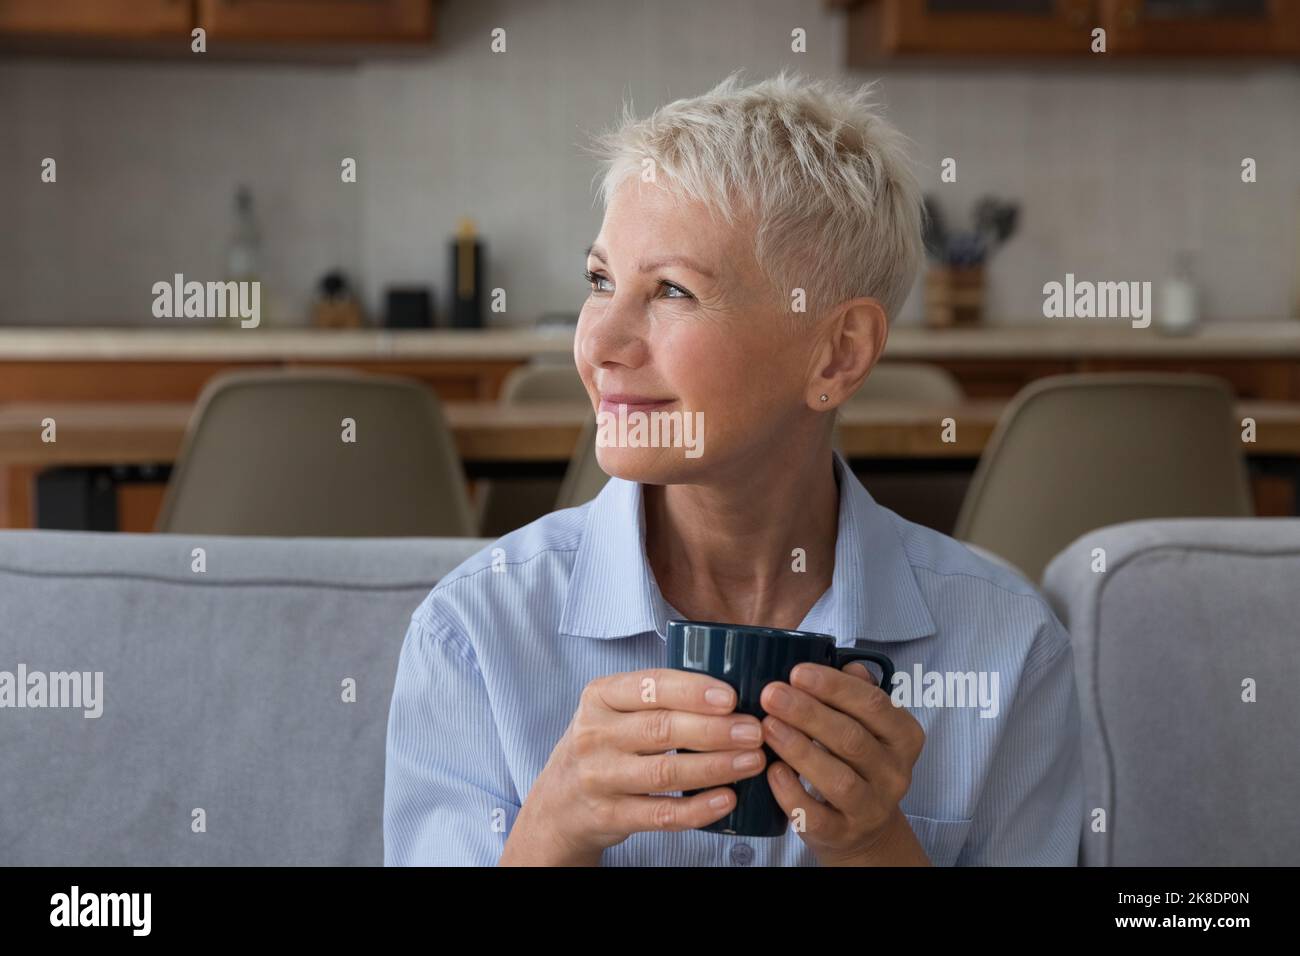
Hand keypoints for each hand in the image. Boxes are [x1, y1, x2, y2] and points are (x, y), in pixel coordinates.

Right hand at [500, 668, 765, 864]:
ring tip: (753, 761)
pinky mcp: (609, 816)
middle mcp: (594, 735)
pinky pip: (660, 814)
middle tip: (755, 731)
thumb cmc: (604, 743)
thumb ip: (657, 697)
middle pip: (662, 729)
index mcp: (600, 696)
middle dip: (715, 730)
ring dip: (715, 766)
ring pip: (664, 772)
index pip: (650, 686)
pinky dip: (698, 808)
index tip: (732, 697)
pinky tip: (728, 799)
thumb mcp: (613, 710)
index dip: (693, 691)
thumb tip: (733, 684)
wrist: (558, 803)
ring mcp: (600, 778)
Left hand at [760, 661, 929, 865]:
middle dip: (808, 713)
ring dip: (799, 749)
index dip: (833, 686)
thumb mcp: (865, 724)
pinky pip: (818, 816)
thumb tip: (845, 662)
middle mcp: (895, 773)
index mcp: (903, 736)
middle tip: (772, 694)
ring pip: (838, 779)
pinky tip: (772, 770)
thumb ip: (855, 693)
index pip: (873, 704)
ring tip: (768, 726)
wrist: (862, 826)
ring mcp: (872, 808)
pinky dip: (792, 793)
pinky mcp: (844, 834)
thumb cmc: (856, 761)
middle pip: (852, 739)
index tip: (796, 672)